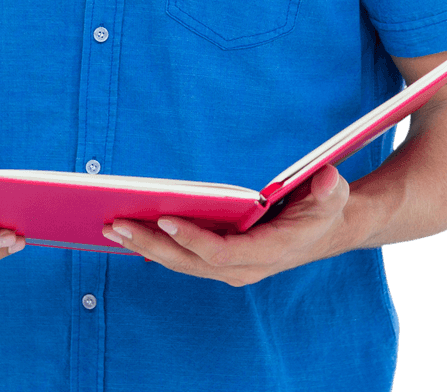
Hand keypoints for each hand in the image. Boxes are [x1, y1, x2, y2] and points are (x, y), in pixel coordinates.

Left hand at [102, 164, 350, 285]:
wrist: (328, 229)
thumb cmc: (326, 208)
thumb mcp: (334, 195)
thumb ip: (330, 189)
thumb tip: (328, 179)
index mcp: (270, 251)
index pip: (223, 253)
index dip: (193, 239)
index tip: (165, 219)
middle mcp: (246, 267)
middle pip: (191, 262)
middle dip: (151, 244)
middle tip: (116, 224)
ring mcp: (233, 267)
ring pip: (182, 263)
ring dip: (145, 247)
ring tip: (112, 229)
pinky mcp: (223, 261)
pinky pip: (185, 258)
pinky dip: (156, 247)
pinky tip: (131, 235)